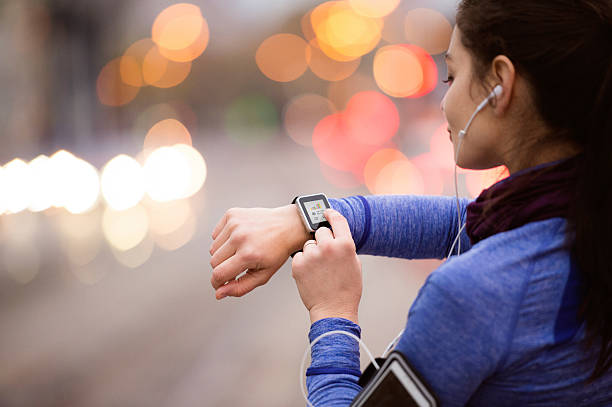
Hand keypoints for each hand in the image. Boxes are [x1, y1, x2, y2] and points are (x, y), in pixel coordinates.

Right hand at [210, 205, 310, 298]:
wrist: (287, 226)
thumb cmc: (277, 251)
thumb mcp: (263, 275)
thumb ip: (240, 287)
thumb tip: (219, 293)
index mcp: (248, 254)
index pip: (218, 274)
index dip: (216, 283)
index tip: (219, 284)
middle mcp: (239, 237)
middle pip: (214, 262)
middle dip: (222, 268)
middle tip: (238, 265)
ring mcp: (235, 224)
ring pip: (213, 249)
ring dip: (223, 254)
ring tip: (240, 250)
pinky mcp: (231, 214)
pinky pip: (216, 234)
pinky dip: (223, 240)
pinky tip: (238, 239)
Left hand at [291, 209, 361, 323]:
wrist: (333, 309)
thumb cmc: (347, 289)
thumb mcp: (354, 263)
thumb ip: (344, 245)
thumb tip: (335, 233)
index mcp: (346, 244)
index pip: (337, 219)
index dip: (331, 214)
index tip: (326, 212)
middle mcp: (329, 246)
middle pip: (320, 231)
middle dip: (322, 240)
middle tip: (326, 256)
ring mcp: (312, 255)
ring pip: (308, 244)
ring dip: (312, 252)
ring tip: (319, 269)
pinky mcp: (299, 264)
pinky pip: (299, 255)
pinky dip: (303, 262)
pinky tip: (312, 274)